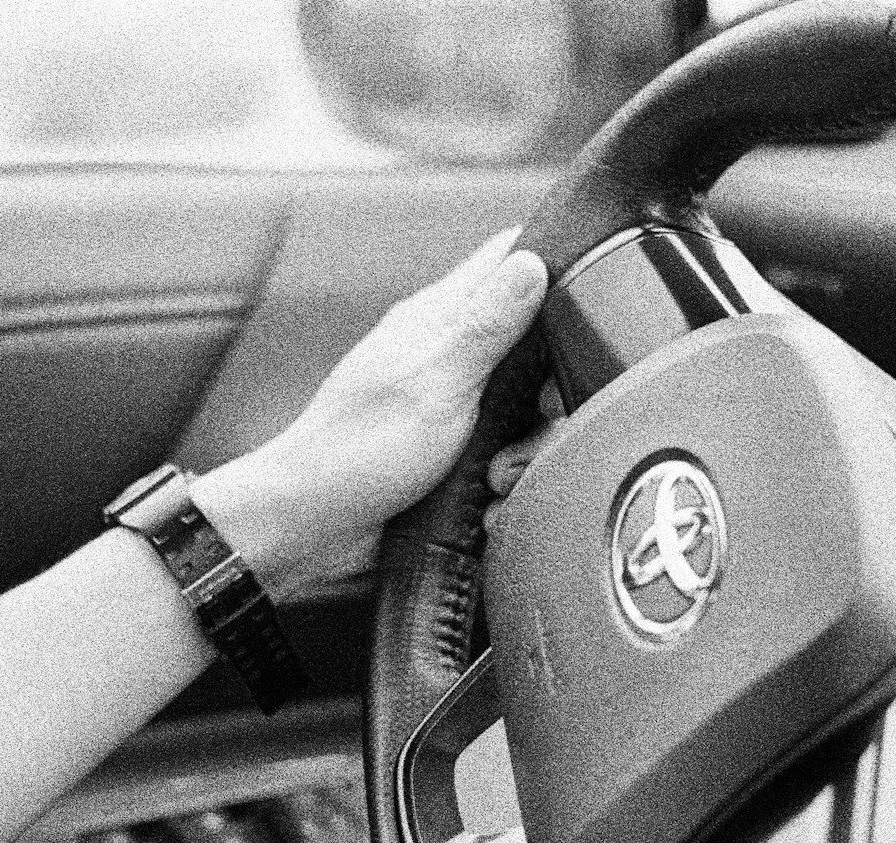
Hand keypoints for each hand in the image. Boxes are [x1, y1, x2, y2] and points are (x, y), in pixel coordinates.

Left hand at [192, 229, 547, 594]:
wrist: (314, 530)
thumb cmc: (356, 451)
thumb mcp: (435, 381)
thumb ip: (487, 326)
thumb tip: (532, 261)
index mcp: (439, 319)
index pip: (506, 259)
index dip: (552, 266)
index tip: (581, 310)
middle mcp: (450, 357)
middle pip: (536, 348)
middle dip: (549, 392)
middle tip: (536, 416)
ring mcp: (455, 408)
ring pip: (529, 415)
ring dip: (524, 453)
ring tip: (494, 477)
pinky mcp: (457, 456)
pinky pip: (507, 459)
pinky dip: (504, 485)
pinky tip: (485, 503)